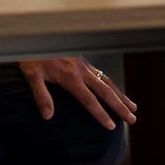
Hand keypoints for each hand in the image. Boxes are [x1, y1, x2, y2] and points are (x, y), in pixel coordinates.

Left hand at [19, 57, 137, 128]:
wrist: (35, 37)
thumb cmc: (32, 56)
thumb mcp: (32, 76)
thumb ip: (41, 95)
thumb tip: (48, 116)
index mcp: (71, 76)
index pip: (90, 100)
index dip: (101, 114)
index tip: (111, 126)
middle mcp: (81, 71)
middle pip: (106, 92)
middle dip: (120, 106)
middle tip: (133, 119)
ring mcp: (84, 66)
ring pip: (108, 82)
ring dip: (121, 95)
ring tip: (133, 106)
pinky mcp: (82, 62)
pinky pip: (102, 75)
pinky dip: (112, 85)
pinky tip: (114, 91)